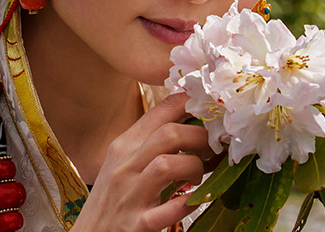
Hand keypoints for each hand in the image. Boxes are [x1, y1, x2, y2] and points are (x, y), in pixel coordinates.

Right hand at [74, 92, 212, 231]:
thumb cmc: (113, 198)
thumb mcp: (126, 161)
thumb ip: (153, 142)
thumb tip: (194, 123)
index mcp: (124, 145)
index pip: (161, 110)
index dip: (192, 105)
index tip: (211, 110)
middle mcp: (125, 166)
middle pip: (169, 133)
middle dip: (200, 137)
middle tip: (211, 148)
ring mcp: (130, 196)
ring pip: (167, 165)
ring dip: (193, 167)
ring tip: (198, 176)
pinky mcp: (137, 224)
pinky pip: (170, 209)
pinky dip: (189, 203)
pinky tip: (193, 200)